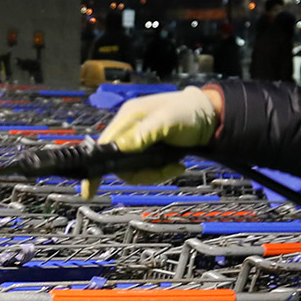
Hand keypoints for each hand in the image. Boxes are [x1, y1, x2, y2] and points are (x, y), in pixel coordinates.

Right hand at [82, 86, 222, 197]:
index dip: (96, 167)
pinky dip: (160, 172)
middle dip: (141, 172)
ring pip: (132, 169)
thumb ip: (145, 133)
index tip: (90, 188)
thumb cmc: (189, 112)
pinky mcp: (148, 151)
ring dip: (153, 173)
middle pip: (118, 162)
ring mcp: (138, 142)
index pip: (103, 144)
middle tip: (163, 171)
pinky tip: (175, 165)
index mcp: (128, 117)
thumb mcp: (168, 120)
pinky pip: (145, 170)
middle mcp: (129, 130)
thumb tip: (121, 147)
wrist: (210, 118)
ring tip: (174, 166)